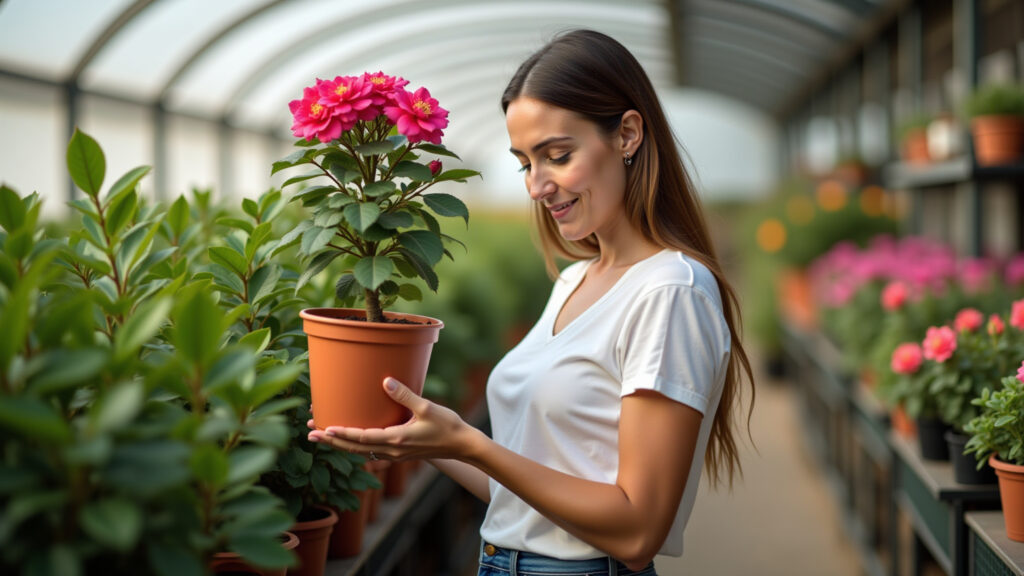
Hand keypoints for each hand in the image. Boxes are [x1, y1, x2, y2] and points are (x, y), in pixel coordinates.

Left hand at [307, 377, 477, 461]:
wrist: (463, 446)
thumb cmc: (448, 426)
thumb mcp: (427, 407)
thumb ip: (405, 394)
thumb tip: (386, 381)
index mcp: (396, 439)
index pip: (362, 438)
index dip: (342, 433)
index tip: (324, 428)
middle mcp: (392, 450)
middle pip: (355, 448)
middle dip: (332, 441)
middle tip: (310, 434)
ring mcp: (395, 454)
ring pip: (361, 451)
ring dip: (341, 444)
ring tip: (323, 435)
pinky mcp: (399, 452)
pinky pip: (371, 451)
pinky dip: (356, 445)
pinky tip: (349, 439)